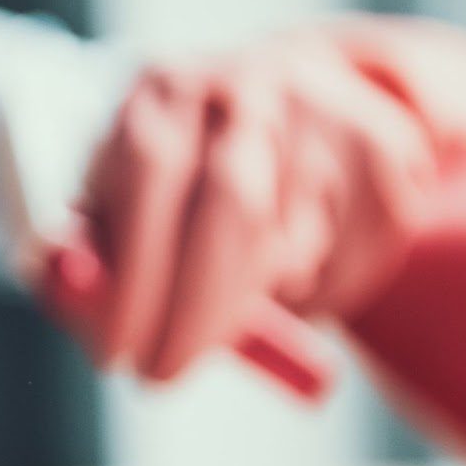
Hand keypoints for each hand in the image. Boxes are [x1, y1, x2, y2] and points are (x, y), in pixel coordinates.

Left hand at [65, 14, 465, 382]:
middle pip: (234, 207)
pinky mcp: (387, 153)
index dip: (134, 275)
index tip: (115, 355)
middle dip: (195, 312)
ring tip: (216, 306)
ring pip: (294, 248)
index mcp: (164, 89)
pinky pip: (349, 263)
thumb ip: (85, 253)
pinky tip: (281, 281)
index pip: (151, 173)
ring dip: (250, 304)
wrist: (278, 95)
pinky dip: (310, 299)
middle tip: (161, 378)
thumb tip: (78, 300)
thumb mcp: (109, 201)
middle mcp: (248, 88)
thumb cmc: (167, 175)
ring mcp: (325, 114)